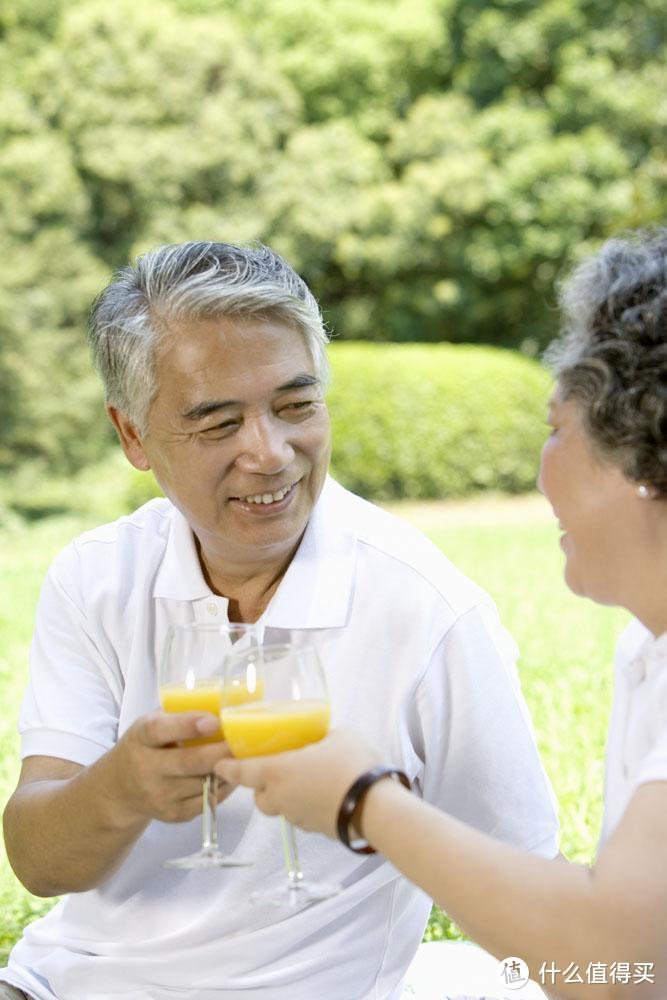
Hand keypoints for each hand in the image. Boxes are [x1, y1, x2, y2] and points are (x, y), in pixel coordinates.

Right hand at [109, 711, 234, 824]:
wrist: (120, 788)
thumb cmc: (146, 745)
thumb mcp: (153, 723)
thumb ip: (180, 715)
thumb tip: (225, 705)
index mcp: (142, 737)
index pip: (161, 730)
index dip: (188, 725)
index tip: (214, 721)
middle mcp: (146, 768)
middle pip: (190, 762)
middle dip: (221, 752)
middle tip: (244, 742)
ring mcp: (159, 795)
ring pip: (203, 783)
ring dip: (227, 770)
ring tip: (241, 756)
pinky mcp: (172, 815)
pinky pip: (206, 801)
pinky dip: (223, 787)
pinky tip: (229, 774)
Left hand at [215, 729, 382, 837]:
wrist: (375, 808)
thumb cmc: (351, 765)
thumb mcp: (338, 736)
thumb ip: (322, 737)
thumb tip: (322, 739)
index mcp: (277, 772)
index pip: (242, 772)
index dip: (228, 768)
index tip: (218, 765)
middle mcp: (281, 797)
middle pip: (259, 796)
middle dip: (261, 785)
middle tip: (275, 769)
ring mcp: (297, 817)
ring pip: (280, 807)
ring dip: (285, 795)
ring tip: (305, 780)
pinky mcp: (315, 830)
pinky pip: (301, 815)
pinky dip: (305, 805)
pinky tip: (323, 794)